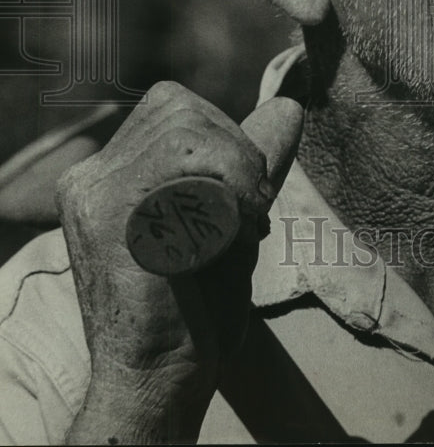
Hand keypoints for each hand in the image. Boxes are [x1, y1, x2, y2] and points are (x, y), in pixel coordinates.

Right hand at [55, 82, 302, 443]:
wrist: (158, 381)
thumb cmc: (194, 307)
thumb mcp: (229, 217)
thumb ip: (252, 160)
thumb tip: (290, 105)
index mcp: (105, 173)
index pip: (173, 106)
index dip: (224, 136)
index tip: (243, 195)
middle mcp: (89, 176)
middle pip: (180, 107)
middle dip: (235, 149)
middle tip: (248, 214)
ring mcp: (95, 193)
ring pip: (187, 129)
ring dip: (238, 170)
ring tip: (241, 224)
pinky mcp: (114, 214)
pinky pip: (190, 161)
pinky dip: (230, 188)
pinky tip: (229, 235)